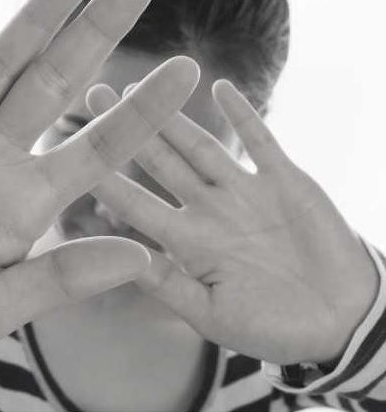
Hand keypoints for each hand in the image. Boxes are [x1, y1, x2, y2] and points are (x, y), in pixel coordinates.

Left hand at [89, 79, 377, 365]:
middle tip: (96, 94)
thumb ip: (167, 284)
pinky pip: (261, 141)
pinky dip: (244, 116)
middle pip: (162, 161)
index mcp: (188, 241)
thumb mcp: (211, 313)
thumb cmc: (273, 326)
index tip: (73, 151)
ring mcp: (244, 191)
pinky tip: (221, 88)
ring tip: (144, 85)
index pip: (138, 203)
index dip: (107, 178)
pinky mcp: (283, 180)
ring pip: (202, 146)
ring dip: (175, 117)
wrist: (339, 320)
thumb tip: (117, 258)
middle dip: (131, 129)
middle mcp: (209, 209)